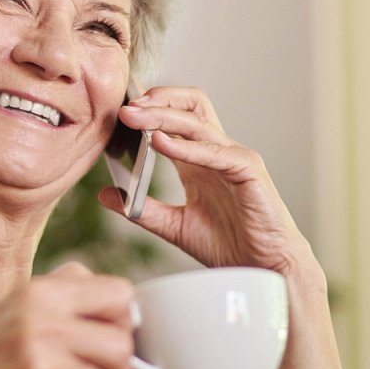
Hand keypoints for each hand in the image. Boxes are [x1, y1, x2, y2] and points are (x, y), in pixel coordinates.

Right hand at [0, 262, 134, 368]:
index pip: (119, 294)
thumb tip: (125, 302)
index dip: (123, 316)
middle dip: (118, 364)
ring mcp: (44, 368)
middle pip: (121, 344)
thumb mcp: (14, 304)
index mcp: (40, 293)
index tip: (111, 331)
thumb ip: (65, 293)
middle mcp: (44, 326)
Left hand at [99, 87, 314, 275]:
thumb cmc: (230, 246)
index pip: (175, 117)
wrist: (264, 270)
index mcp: (199, 161)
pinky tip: (160, 143)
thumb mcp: (175, 226)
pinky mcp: (249, 170)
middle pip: (190, 105)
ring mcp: (234, 158)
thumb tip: (105, 195)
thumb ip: (142, 210)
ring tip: (134, 117)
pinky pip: (215, 151)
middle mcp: (217, 152)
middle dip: (158, 99)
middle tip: (125, 106)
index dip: (149, 107)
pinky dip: (186, 146)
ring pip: (198, 122)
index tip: (119, 107)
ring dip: (163, 116)